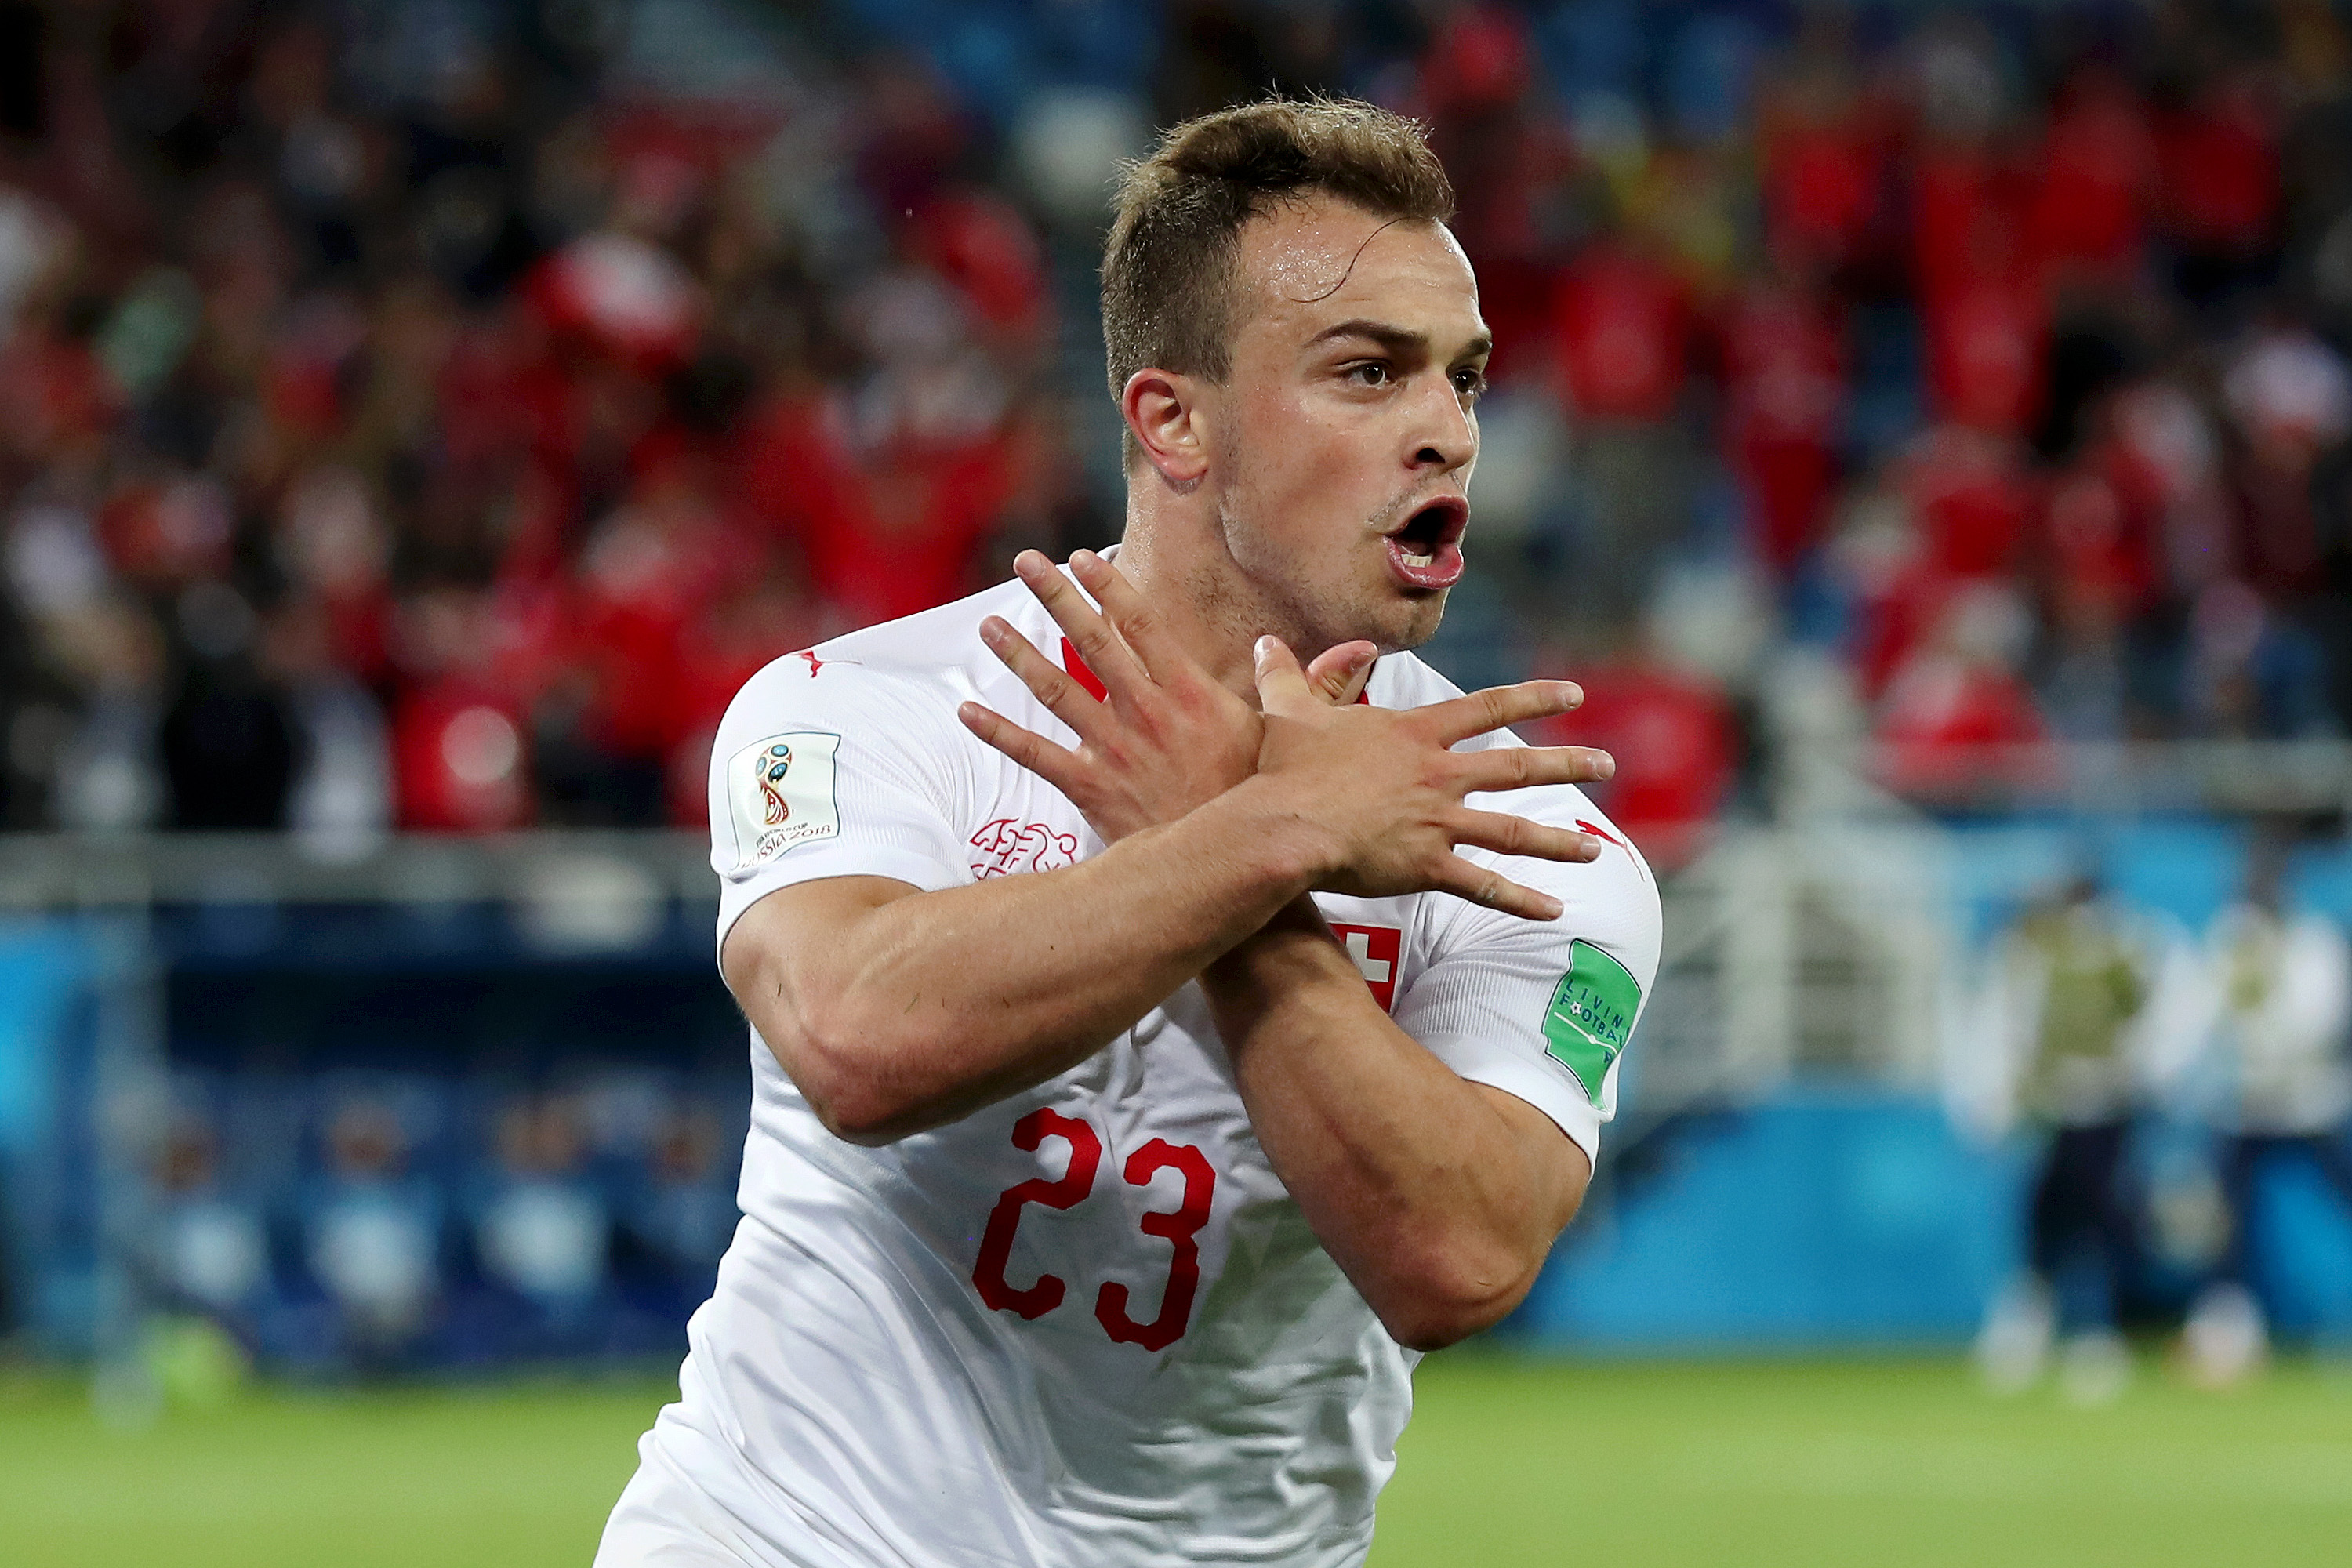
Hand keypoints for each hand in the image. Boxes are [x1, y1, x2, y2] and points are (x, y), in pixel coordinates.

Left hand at [958, 550, 1376, 841]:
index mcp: (1191, 692)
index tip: (1081, 556)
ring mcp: (1116, 749)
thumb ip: (1316, 689)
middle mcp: (1147, 712)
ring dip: (1018, 654)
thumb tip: (1358, 650)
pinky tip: (965, 712)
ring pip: (1056, 689)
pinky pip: (1037, 756)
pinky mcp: (1092, 790)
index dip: (1109, 586)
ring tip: (989, 623)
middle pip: (1092, 641)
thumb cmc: (1266, 805)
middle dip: (1056, 597)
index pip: (1143, 624)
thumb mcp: (1294, 740)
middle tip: (1027, 562)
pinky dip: (999, 734)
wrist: (1239, 870)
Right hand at [1249, 636, 1613, 919]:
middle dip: (1567, 763)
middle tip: (1606, 764)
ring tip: (1594, 851)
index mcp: (1414, 734)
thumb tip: (1265, 641)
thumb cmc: (1284, 769)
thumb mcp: (1287, 711)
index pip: (1486, 708)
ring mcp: (1437, 821)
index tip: (1573, 695)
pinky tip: (1554, 912)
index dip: (1532, 698)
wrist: (1285, 825)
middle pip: (1515, 766)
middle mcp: (1438, 774)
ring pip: (1512, 830)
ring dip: (1557, 840)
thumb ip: (1288, 674)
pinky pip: (1483, 886)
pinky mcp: (1426, 866)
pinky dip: (1520, 900)